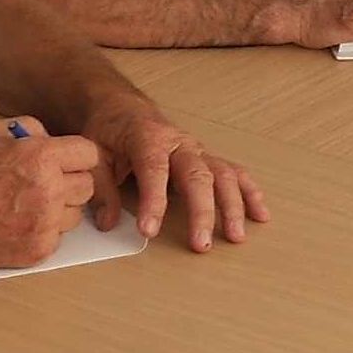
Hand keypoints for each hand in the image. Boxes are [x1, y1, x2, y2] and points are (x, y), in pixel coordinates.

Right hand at [0, 117, 103, 267]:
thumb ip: (26, 128)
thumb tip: (47, 136)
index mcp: (41, 158)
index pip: (89, 154)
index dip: (75, 155)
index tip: (64, 160)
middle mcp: (50, 191)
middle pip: (87, 185)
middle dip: (69, 181)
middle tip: (43, 182)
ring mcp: (46, 224)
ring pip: (75, 213)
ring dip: (60, 208)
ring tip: (27, 204)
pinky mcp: (39, 249)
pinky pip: (58, 236)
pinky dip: (44, 230)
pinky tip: (19, 222)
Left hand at [76, 89, 268, 249]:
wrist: (123, 109)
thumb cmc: (110, 131)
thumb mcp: (94, 155)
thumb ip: (100, 188)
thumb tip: (108, 222)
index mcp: (148, 138)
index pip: (154, 171)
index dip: (153, 201)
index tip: (148, 230)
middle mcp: (179, 143)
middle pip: (197, 175)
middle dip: (202, 211)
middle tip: (200, 244)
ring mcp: (197, 151)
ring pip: (222, 175)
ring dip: (232, 206)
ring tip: (236, 236)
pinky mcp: (207, 159)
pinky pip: (234, 173)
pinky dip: (249, 193)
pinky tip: (259, 214)